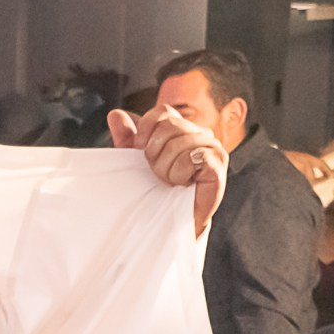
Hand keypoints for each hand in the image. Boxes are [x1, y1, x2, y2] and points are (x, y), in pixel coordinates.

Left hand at [110, 104, 227, 233]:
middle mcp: (201, 133)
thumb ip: (127, 138)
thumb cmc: (155, 191)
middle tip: (158, 174)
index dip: (145, 130)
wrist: (170, 222)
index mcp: (182, 128)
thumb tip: (115, 114)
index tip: (139, 151)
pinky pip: (192, 157)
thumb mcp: (135, 162)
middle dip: (154, 154)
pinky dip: (179, 173)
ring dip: (166, 168)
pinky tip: (182, 184)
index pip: (162, 111)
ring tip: (170, 181)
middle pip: (169, 126)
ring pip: (178, 143)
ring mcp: (213, 147)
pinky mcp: (218, 163)